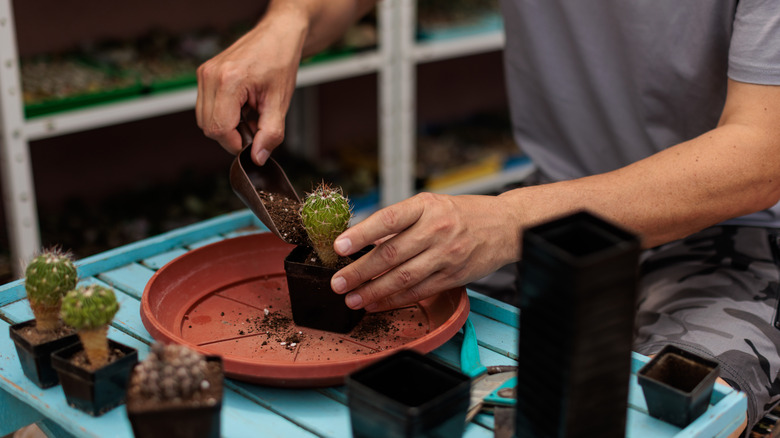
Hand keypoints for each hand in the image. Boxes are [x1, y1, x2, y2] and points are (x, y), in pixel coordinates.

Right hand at [196, 8, 306, 164]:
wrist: (277, 36)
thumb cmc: (280, 63)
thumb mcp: (280, 102)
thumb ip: (270, 133)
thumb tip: (257, 158)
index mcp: (229, 81)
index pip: (218, 129)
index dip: (235, 143)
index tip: (253, 141)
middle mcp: (210, 75)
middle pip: (208, 127)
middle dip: (231, 135)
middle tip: (255, 126)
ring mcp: (204, 73)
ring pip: (204, 119)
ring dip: (226, 125)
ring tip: (249, 114)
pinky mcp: (204, 74)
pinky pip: (206, 107)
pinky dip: (222, 113)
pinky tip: (241, 106)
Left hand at [330, 192, 520, 311]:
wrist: (506, 226)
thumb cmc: (462, 214)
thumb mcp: (432, 205)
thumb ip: (401, 221)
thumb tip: (362, 239)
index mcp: (426, 206)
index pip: (389, 219)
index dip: (361, 233)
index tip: (339, 246)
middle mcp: (436, 229)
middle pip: (391, 253)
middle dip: (360, 271)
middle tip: (338, 282)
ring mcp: (446, 255)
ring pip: (403, 277)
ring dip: (374, 291)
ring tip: (352, 298)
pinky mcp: (453, 276)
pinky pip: (419, 291)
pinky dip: (395, 299)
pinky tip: (377, 303)